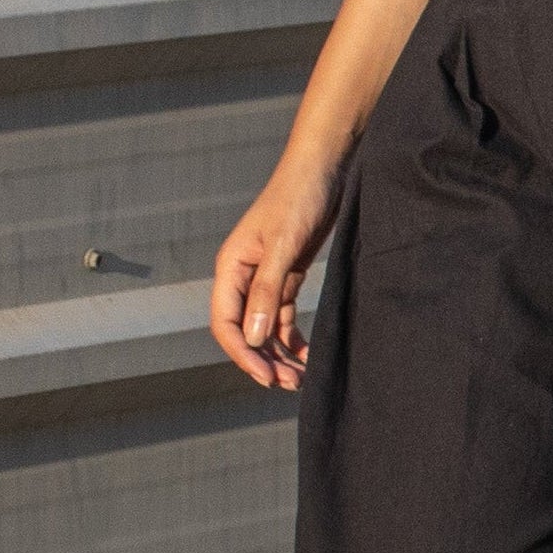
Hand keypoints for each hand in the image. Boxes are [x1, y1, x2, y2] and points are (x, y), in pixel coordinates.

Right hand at [210, 154, 343, 390]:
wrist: (325, 167)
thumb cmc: (300, 197)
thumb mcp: (284, 246)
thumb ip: (267, 292)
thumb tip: (254, 340)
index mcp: (231, 267)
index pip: (227, 324)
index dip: (243, 355)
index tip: (267, 378)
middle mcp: (243, 275)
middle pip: (245, 331)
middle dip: (263, 361)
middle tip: (289, 385)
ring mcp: (265, 276)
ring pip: (264, 328)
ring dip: (279, 355)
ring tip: (299, 378)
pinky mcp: (288, 274)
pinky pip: (283, 316)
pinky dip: (293, 338)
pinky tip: (308, 355)